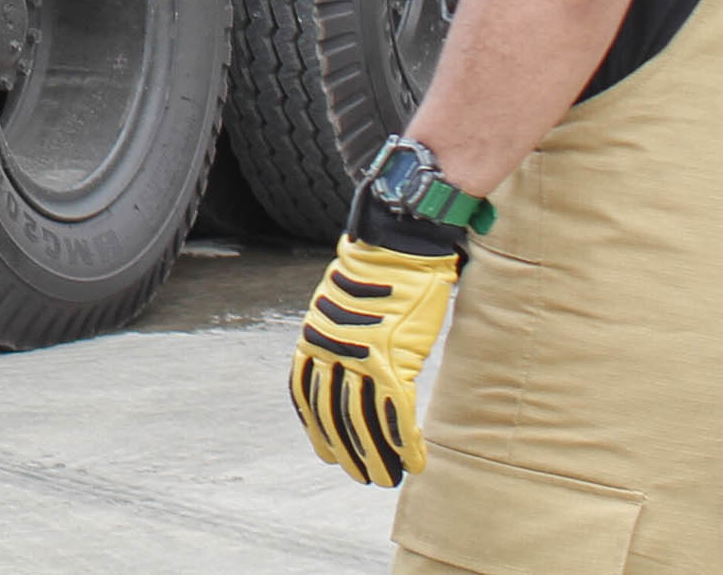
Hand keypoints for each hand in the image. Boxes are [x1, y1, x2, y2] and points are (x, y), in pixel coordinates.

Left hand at [287, 236, 459, 483]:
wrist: (398, 244)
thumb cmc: (378, 271)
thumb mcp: (342, 303)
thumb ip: (339, 334)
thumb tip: (348, 358)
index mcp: (314, 335)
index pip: (307, 395)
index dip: (317, 430)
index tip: (325, 455)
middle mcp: (331, 349)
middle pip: (334, 415)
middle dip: (348, 452)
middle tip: (361, 477)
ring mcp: (362, 355)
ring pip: (364, 421)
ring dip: (376, 455)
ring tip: (386, 479)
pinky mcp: (394, 357)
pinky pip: (397, 411)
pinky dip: (405, 441)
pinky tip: (414, 461)